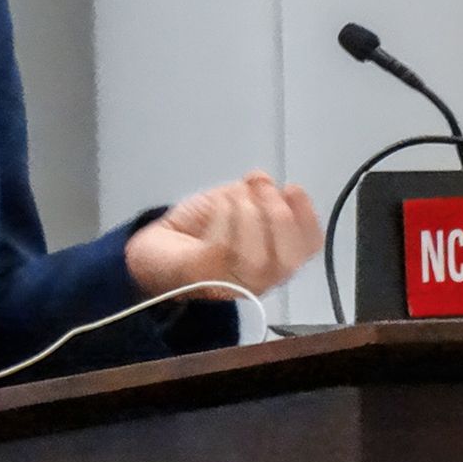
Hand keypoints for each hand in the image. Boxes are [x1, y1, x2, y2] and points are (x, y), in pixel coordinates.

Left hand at [124, 171, 321, 300]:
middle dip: (280, 217)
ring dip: (250, 215)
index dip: (307, 217)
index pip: (308, 247)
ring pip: (257, 259)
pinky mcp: (202, 276)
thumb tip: (262, 179)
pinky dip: (225, 219)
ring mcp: (230, 282)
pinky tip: (219, 203)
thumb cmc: (199, 230)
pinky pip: (222, 251)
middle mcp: (259, 278)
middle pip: (288, 259)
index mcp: (274, 258)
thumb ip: (252, 194)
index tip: (292, 187)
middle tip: (261, 188)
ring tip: (235, 195)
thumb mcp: (233, 205)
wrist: (153, 253)